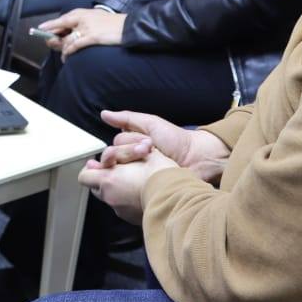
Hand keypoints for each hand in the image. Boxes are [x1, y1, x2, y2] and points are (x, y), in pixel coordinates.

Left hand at [39, 7, 124, 58]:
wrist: (128, 27)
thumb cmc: (113, 23)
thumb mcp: (95, 17)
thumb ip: (82, 22)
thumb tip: (69, 32)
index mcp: (82, 12)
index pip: (62, 19)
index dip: (50, 24)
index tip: (40, 28)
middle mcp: (82, 18)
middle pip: (61, 29)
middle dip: (53, 38)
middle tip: (48, 43)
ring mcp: (86, 28)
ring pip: (66, 40)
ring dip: (62, 49)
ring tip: (62, 55)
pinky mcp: (92, 37)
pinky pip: (74, 46)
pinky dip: (68, 53)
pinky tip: (66, 57)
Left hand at [77, 147, 177, 225]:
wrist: (179, 198)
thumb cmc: (161, 174)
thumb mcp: (143, 152)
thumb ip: (122, 152)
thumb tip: (110, 154)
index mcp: (109, 180)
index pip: (84, 177)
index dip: (91, 169)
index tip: (101, 165)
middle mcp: (110, 197)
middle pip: (96, 188)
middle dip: (104, 179)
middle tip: (117, 171)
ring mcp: (121, 210)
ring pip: (110, 198)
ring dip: (116, 190)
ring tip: (132, 182)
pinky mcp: (132, 219)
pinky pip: (123, 208)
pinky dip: (128, 200)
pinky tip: (141, 193)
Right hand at [97, 109, 230, 184]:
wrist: (197, 158)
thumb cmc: (176, 139)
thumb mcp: (151, 123)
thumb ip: (127, 118)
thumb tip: (104, 114)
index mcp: (132, 144)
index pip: (115, 144)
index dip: (126, 143)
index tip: (144, 143)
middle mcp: (132, 160)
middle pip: (115, 157)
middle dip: (131, 151)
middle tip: (149, 149)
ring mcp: (136, 175)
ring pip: (119, 171)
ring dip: (133, 164)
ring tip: (152, 159)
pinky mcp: (142, 188)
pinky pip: (127, 186)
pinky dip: (132, 181)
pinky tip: (143, 177)